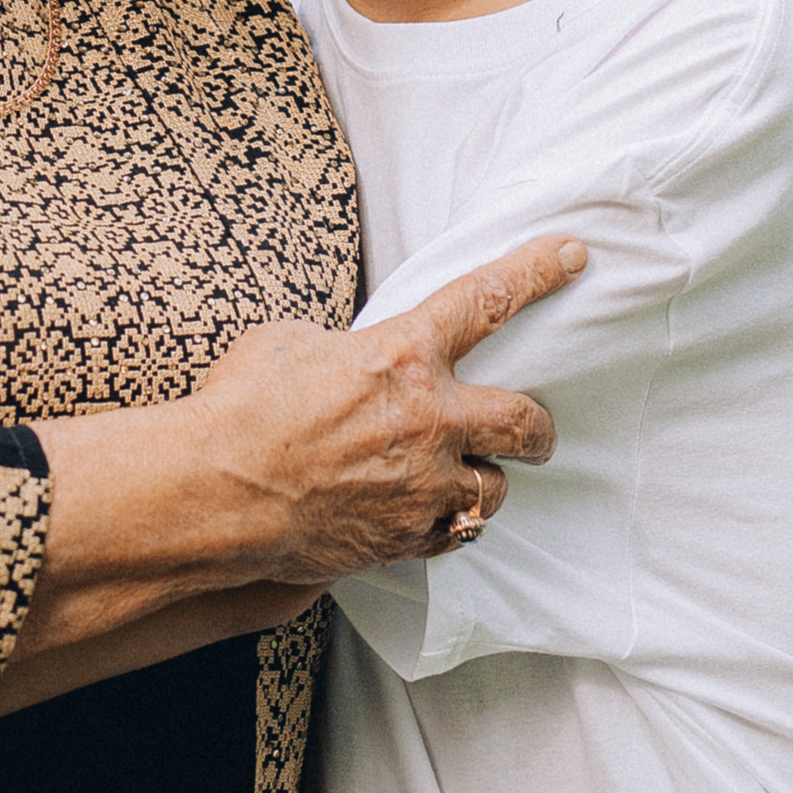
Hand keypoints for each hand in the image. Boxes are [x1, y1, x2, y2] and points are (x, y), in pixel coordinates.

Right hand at [184, 238, 581, 581]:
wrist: (217, 492)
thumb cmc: (239, 408)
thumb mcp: (289, 344)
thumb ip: (343, 349)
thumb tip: (346, 362)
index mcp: (403, 355)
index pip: (488, 299)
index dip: (538, 271)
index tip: (574, 254)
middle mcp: (429, 420)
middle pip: (525, 420)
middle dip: (539, 427)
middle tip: (535, 430)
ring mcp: (422, 485)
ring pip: (495, 488)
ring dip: (485, 481)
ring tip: (463, 479)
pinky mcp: (404, 537)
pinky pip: (453, 534)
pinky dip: (447, 524)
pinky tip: (425, 517)